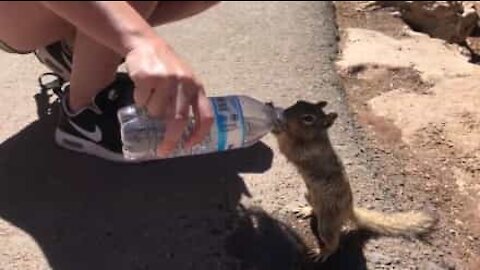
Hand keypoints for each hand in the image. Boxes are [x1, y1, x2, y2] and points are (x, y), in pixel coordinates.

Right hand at [125, 41, 212, 156]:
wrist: (147, 44)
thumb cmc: (168, 68)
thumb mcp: (185, 82)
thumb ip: (187, 102)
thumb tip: (183, 134)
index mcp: (197, 87)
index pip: (206, 115)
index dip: (200, 134)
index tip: (189, 146)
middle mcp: (185, 83)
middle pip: (179, 120)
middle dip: (171, 139)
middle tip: (163, 150)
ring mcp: (167, 80)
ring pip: (156, 112)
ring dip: (151, 111)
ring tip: (151, 96)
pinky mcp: (149, 77)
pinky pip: (141, 101)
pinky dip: (140, 100)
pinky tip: (142, 87)